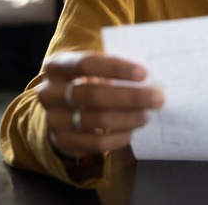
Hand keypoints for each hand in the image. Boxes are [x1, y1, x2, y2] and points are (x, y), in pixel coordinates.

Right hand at [37, 51, 164, 157]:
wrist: (63, 112)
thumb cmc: (87, 82)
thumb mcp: (93, 69)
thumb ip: (114, 69)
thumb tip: (152, 73)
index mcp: (57, 67)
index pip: (86, 64)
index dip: (116, 68)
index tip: (144, 73)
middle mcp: (50, 92)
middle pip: (94, 94)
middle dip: (130, 97)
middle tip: (157, 98)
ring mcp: (54, 119)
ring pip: (96, 120)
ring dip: (128, 118)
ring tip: (147, 115)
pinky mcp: (63, 142)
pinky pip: (96, 144)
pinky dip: (118, 137)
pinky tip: (132, 131)